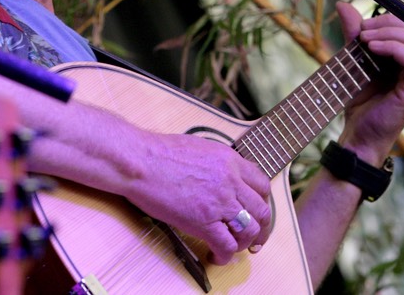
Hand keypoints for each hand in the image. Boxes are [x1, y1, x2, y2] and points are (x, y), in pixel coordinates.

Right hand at [124, 132, 271, 264]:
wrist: (141, 161)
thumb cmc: (160, 151)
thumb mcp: (200, 147)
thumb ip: (217, 162)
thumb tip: (219, 174)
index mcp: (230, 160)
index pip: (261, 184)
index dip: (262, 202)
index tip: (256, 212)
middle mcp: (230, 180)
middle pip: (261, 210)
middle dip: (262, 229)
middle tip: (255, 238)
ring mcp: (219, 202)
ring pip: (249, 230)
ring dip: (245, 243)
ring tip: (234, 248)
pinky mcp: (203, 221)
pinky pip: (226, 245)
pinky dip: (224, 255)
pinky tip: (216, 256)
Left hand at [334, 1, 403, 163]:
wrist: (358, 133)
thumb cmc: (359, 101)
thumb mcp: (353, 59)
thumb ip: (353, 34)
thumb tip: (342, 4)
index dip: (388, 19)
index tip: (362, 25)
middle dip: (388, 24)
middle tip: (362, 32)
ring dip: (390, 34)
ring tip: (365, 40)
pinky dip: (393, 48)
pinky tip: (372, 49)